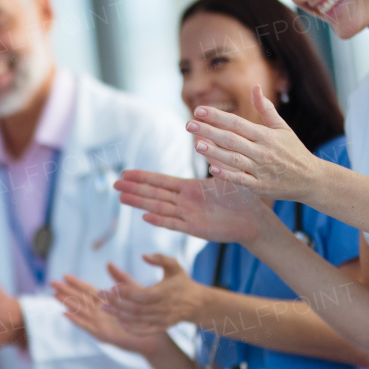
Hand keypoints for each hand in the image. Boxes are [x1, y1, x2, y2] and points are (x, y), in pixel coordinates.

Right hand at [50, 274, 166, 356]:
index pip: (87, 289)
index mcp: (106, 301)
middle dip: (65, 290)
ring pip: (79, 311)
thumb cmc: (143, 314)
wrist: (152, 335)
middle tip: (51, 283)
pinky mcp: (101, 333)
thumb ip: (121, 278)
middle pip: (79, 298)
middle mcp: (100, 311)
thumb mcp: (132, 292)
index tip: (65, 275)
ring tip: (55, 295)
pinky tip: (65, 313)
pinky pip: (86, 325)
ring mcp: (99, 322)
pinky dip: (75, 319)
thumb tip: (108, 263)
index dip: (76, 283)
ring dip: (67, 303)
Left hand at [98, 255, 206, 332]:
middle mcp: (164, 308)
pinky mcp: (161, 327)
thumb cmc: (181, 281)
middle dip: (116, 303)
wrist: (197, 303)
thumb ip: (160, 258)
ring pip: (137, 320)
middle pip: (136, 309)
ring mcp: (162, 320)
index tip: (112, 287)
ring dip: (119, 314)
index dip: (127, 293)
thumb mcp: (174, 266)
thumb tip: (143, 255)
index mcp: (165, 292)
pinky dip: (131, 328)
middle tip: (101, 295)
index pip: (143, 295)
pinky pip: (144, 330)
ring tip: (104, 307)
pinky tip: (118, 320)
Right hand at [114, 171, 269, 244]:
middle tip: (114, 184)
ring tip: (121, 198)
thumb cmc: (243, 196)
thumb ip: (214, 158)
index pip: (161, 181)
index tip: (126, 172)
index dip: (143, 177)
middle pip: (154, 194)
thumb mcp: (226, 173)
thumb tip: (203, 139)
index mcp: (190, 188)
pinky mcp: (195, 228)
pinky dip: (159, 220)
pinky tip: (144, 215)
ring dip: (140, 203)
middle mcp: (185, 202)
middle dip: (134, 188)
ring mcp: (187, 215)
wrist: (254, 219)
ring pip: (158, 208)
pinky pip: (174, 224)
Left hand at [184, 87, 322, 200]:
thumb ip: (266, 109)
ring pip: (233, 159)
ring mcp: (260, 170)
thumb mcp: (283, 128)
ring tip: (196, 144)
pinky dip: (226, 174)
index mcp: (266, 135)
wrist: (311, 179)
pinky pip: (240, 180)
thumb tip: (256, 88)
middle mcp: (262, 151)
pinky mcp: (260, 186)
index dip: (217, 116)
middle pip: (231, 139)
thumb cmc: (294, 151)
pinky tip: (211, 168)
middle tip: (188, 124)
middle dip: (208, 131)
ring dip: (214, 152)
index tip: (198, 110)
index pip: (237, 123)